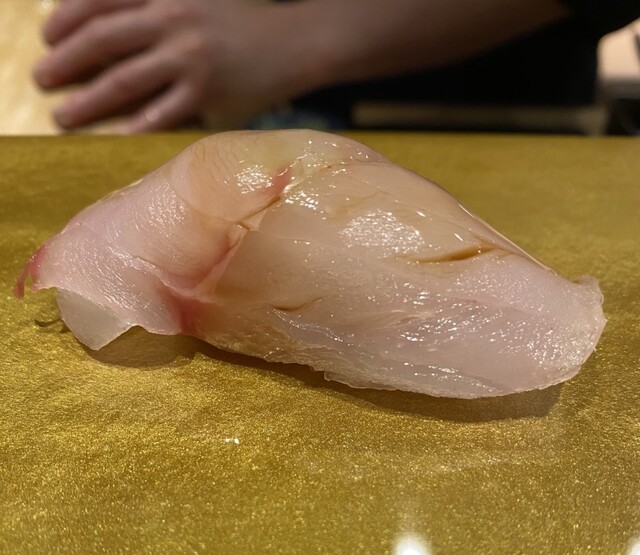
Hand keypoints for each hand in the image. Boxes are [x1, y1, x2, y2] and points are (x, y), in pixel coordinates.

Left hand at [34, 0, 318, 131]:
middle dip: (65, 62)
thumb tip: (113, 32)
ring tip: (63, 116)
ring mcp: (190, 60)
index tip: (47, 38)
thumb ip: (158, 7)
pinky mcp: (209, 94)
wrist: (296, 42)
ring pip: (124, 82)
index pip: (100, 1)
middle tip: (42, 80)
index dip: (65, 19)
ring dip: (87, 102)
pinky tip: (113, 136)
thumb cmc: (245, 24)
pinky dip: (133, 127)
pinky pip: (161, 115)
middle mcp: (173, 22)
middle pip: (102, 41)